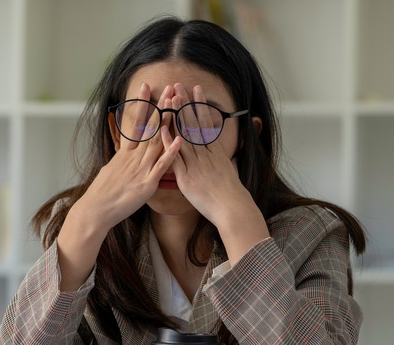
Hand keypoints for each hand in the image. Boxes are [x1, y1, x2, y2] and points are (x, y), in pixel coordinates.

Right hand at [76, 83, 181, 230]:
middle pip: (150, 127)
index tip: (146, 87)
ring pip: (157, 141)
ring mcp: (141, 169)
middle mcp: (133, 157)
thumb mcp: (110, 170)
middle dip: (160, 106)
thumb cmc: (102, 194)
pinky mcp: (147, 183)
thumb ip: (121, 160)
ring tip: (177, 104)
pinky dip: (170, 153)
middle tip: (168, 87)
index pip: (135, 123)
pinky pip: (161, 166)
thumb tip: (123, 154)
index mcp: (125, 153)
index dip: (142, 104)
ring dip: (168, 122)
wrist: (96, 210)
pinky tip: (179, 140)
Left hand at [163, 83, 268, 262]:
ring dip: (176, 116)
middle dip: (186, 104)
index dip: (199, 106)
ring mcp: (195, 164)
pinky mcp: (186, 176)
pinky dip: (168, 142)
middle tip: (178, 85)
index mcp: (215, 152)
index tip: (195, 90)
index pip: (206, 123)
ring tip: (170, 98)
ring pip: (184, 135)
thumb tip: (222, 155)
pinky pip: (175, 156)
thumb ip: (222, 161)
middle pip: (194, 124)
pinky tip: (161, 128)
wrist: (232, 209)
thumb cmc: (231, 195)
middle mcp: (205, 154)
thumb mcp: (229, 171)